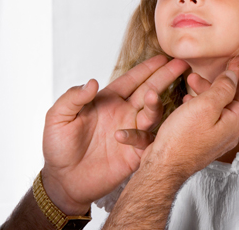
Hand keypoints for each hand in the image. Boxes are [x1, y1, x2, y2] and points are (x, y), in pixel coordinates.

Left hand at [41, 55, 188, 214]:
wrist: (63, 181)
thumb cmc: (58, 148)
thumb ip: (73, 97)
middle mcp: (123, 114)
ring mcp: (130, 132)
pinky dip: (141, 135)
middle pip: (148, 91)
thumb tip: (92, 82)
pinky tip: (126, 133)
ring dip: (154, 103)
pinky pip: (146, 140)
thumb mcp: (57, 117)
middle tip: (181, 65)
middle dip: (164, 77)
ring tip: (152, 96)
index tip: (163, 57)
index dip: (147, 69)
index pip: (131, 80)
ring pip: (152, 113)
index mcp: (108, 101)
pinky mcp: (133, 153)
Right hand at [141, 58, 238, 177]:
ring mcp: (217, 137)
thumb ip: (223, 88)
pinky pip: (208, 115)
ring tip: (192, 78)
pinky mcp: (203, 140)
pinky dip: (201, 102)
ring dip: (209, 89)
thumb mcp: (205, 106)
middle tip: (227, 63)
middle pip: (235, 99)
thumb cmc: (182, 138)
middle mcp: (230, 130)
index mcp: (234, 121)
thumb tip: (234, 75)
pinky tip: (188, 99)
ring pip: (219, 106)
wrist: (164, 166)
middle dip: (228, 79)